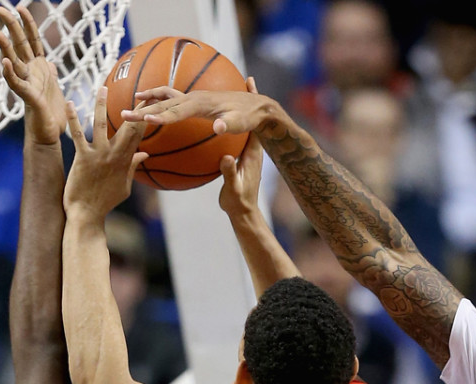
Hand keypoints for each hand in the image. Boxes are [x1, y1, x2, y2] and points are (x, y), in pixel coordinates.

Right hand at [0, 7, 65, 144]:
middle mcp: (30, 73)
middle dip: (10, 27)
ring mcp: (28, 84)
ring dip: (5, 48)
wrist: (49, 135)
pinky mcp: (29, 98)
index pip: (32, 41)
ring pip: (14, 62)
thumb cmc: (50, 113)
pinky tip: (4, 64)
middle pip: (19, 45)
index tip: (21, 7)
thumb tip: (50, 63)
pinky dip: (10, 74)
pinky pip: (18, 85)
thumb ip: (49, 73)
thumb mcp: (54, 87)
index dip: (28, 25)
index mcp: (39, 68)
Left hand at [62, 88, 147, 217]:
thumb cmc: (105, 201)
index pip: (138, 135)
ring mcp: (99, 155)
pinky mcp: (83, 158)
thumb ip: (133, 167)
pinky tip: (69, 104)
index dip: (143, 118)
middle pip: (127, 127)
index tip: (149, 103)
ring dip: (101, 105)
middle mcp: (114, 155)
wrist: (87, 214)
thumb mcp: (125, 185)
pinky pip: (78, 134)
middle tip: (139, 89)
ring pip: (101, 125)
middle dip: (133, 108)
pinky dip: (73, 118)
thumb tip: (145, 155)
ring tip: (102, 88)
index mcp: (125, 161)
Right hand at [123, 77, 273, 135]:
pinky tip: (150, 102)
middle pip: (164, 105)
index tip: (144, 120)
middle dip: (143, 111)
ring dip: (148, 99)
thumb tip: (218, 127)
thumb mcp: (241, 123)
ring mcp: (193, 97)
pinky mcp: (195, 100)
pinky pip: (172, 98)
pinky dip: (158, 98)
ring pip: (165, 97)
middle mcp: (194, 98)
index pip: (176, 112)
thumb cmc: (249, 116)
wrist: (257, 105)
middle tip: (123, 116)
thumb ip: (228, 125)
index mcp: (201, 104)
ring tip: (131, 104)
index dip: (161, 117)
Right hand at [218, 80, 263, 216]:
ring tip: (238, 88)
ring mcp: (244, 151)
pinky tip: (222, 114)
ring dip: (240, 109)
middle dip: (247, 99)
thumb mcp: (233, 187)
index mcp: (251, 150)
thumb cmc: (238, 200)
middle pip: (247, 119)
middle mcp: (250, 147)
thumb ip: (230, 172)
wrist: (242, 212)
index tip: (250, 82)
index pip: (253, 120)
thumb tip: (226, 158)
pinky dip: (229, 121)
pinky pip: (233, 133)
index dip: (252, 101)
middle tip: (246, 79)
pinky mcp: (237, 155)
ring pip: (241, 125)